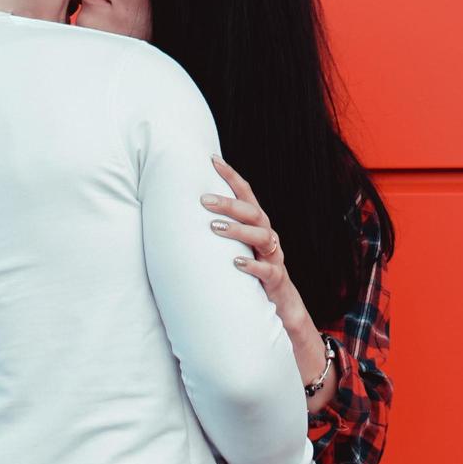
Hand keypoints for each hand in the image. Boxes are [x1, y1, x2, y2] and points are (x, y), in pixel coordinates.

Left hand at [203, 155, 321, 357]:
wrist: (279, 304)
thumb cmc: (250, 269)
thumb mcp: (236, 246)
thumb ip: (220, 229)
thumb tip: (183, 213)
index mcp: (257, 224)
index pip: (246, 194)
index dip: (231, 175)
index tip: (212, 159)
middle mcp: (267, 235)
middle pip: (252, 212)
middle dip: (229, 203)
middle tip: (203, 200)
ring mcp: (273, 256)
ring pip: (261, 236)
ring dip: (238, 230)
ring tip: (214, 228)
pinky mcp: (275, 279)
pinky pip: (267, 270)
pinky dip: (252, 266)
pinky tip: (235, 264)